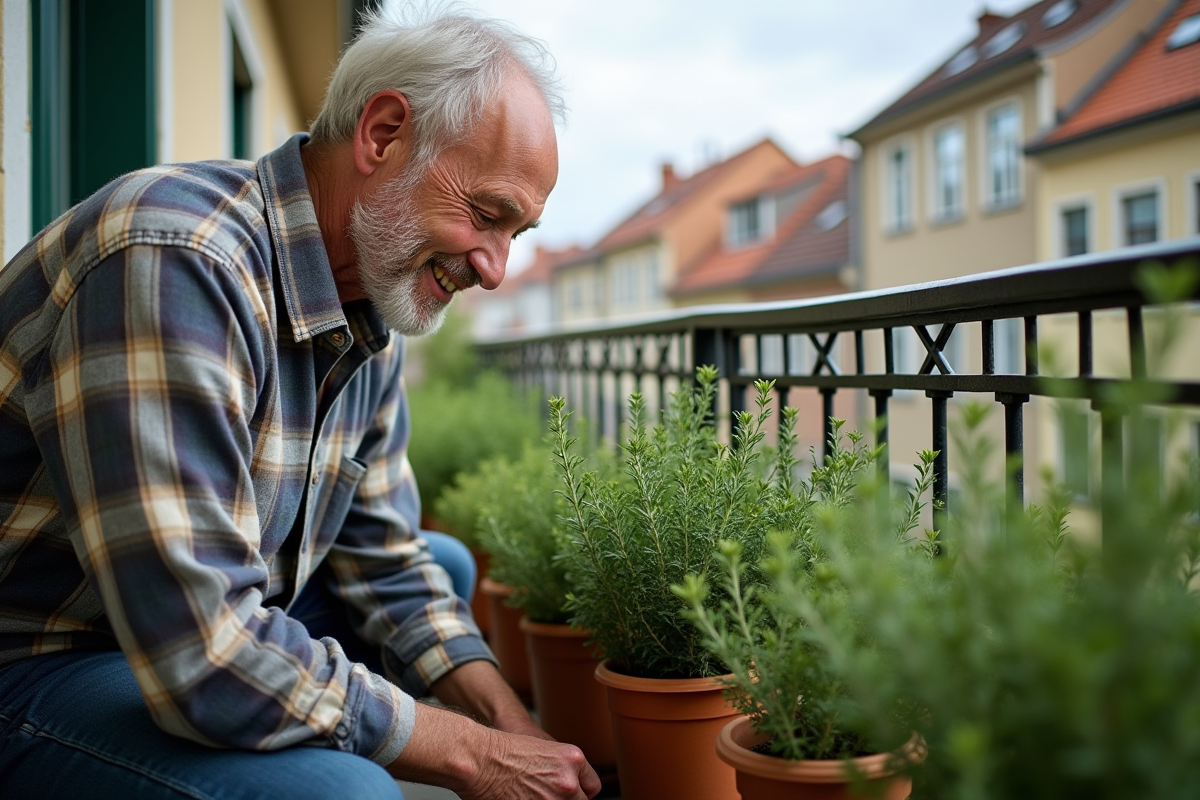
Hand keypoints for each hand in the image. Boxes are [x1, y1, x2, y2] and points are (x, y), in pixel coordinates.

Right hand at [386, 704, 600, 798]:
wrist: (477, 756)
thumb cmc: (501, 750)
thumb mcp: (543, 750)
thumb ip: (561, 770)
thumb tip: (571, 788)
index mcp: (572, 759)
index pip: (592, 788)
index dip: (578, 794)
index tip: (570, 796)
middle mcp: (567, 781)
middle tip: (545, 796)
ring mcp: (552, 799)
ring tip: (527, 795)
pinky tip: (520, 798)